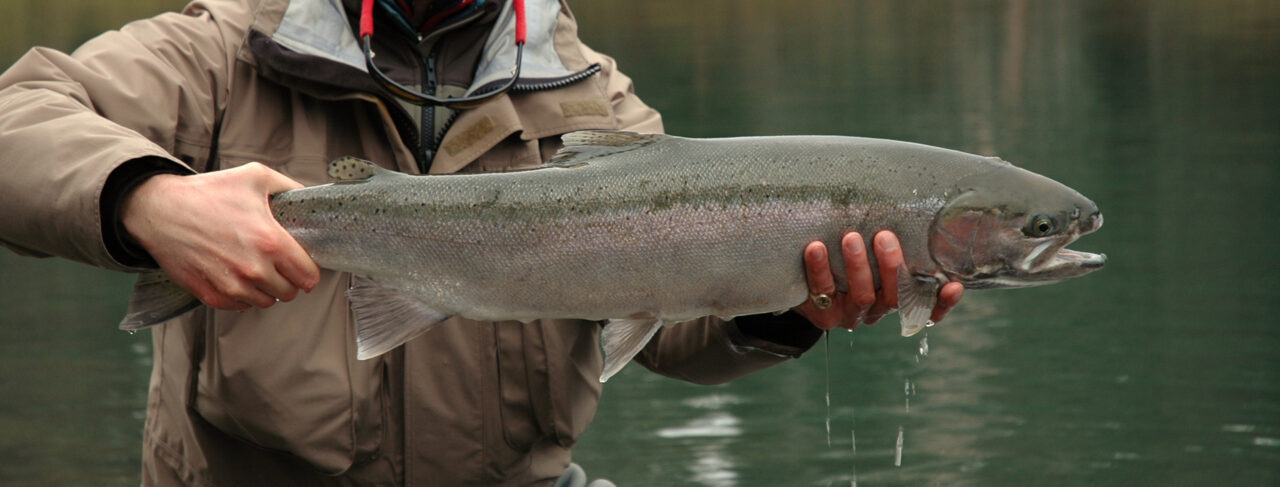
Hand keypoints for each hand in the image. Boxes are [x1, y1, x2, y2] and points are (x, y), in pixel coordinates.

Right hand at [122, 162, 320, 310]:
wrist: (159, 209)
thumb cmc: (207, 192)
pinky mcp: (210, 295)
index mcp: (270, 242)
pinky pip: (240, 306)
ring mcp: (231, 286)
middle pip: (290, 292)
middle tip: (278, 263)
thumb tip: (308, 198)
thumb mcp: (256, 177)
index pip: (309, 276)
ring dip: (266, 289)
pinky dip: (243, 295)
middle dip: (288, 279)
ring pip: (266, 302)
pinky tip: (236, 275)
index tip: (302, 262)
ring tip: (256, 267)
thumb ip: (289, 188)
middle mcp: (253, 269)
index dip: (309, 269)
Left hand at [794, 231, 963, 330]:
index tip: (954, 285)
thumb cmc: (848, 255)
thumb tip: (906, 196)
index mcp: (897, 297)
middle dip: (891, 266)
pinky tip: (815, 248)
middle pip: (894, 297)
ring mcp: (852, 314)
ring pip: (862, 295)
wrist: (805, 281)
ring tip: (851, 237)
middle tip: (884, 236)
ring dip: (858, 266)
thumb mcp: (872, 249)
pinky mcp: (824, 314)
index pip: (927, 306)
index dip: (943, 302)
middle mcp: (878, 309)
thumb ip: (891, 236)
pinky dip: (819, 269)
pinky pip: (822, 291)